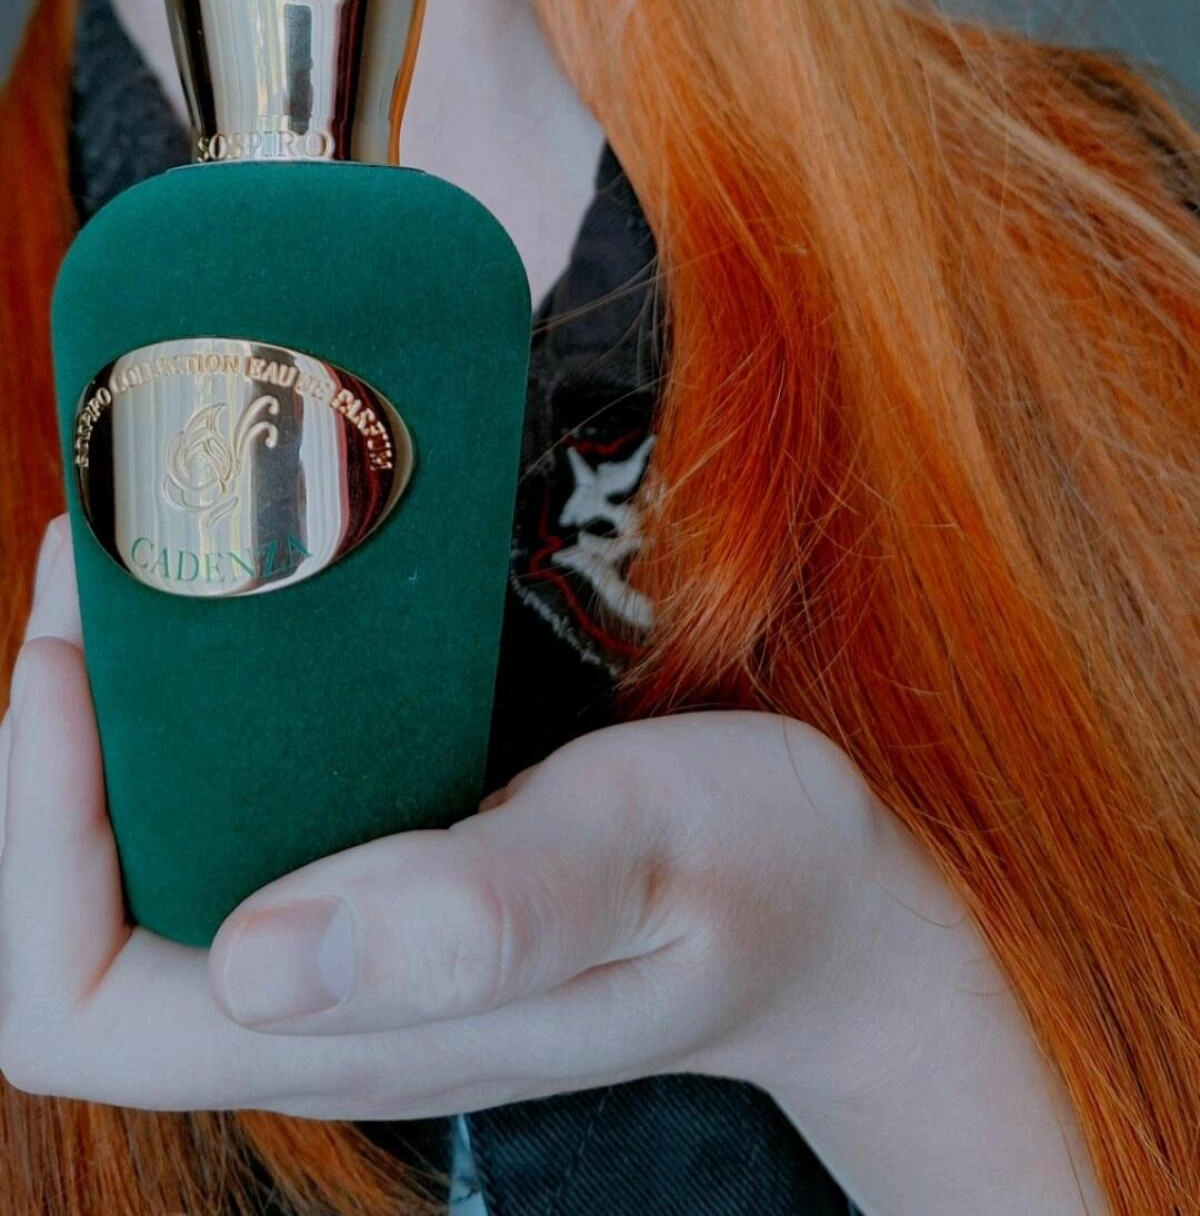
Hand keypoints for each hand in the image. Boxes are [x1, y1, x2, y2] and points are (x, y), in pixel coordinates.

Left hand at [0, 517, 877, 1120]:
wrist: (842, 895)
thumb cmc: (765, 873)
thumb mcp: (653, 864)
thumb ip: (485, 925)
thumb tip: (257, 961)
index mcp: (359, 1028)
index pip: (76, 1003)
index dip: (32, 835)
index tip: (79, 656)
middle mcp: (321, 994)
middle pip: (81, 907)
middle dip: (58, 729)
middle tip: (105, 543)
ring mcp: (352, 930)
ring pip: (149, 843)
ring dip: (122, 696)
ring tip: (151, 539)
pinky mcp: (391, 861)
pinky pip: (238, 796)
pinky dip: (206, 691)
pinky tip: (252, 588)